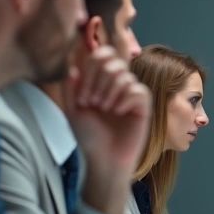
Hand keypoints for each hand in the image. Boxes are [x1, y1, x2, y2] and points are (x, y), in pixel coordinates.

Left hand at [66, 46, 150, 213]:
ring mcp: (131, 93)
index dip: (90, 66)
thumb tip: (73, 67)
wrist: (103, 158)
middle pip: (114, 61)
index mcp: (100, 81)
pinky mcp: (143, 106)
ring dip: (110, 92)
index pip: (101, 54)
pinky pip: (138, 90)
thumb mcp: (72, 110)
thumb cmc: (89, 136)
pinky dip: (125, 100)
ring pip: (125, 76)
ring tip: (105, 109)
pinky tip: (119, 112)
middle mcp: (117, 84)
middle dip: (98, 80)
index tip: (82, 93)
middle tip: (91, 102)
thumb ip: (70, 87)